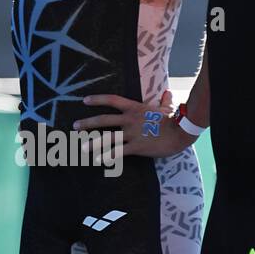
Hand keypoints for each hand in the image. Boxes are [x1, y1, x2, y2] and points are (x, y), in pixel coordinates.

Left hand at [74, 89, 193, 157]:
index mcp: (134, 109)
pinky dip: (108, 156)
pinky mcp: (136, 147)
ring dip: (93, 143)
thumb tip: (167, 93)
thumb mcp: (165, 108)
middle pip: (104, 120)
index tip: (84, 100)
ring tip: (82, 147)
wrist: (179, 132)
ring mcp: (132, 134)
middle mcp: (129, 120)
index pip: (112, 100)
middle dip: (88, 123)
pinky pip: (119, 152)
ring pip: (108, 138)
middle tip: (75, 126)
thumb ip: (163, 101)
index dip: (98, 100)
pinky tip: (99, 160)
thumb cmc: (172, 120)